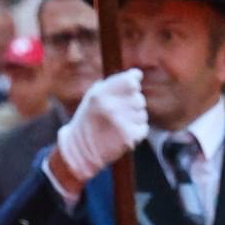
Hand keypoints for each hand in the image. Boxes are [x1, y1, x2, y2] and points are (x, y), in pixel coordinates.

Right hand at [53, 69, 147, 193]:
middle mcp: (111, 107)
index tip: (130, 89)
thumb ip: (113, 84)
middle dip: (133, 104)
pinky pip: (144, 128)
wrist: (80, 150)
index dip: (133, 85)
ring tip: (120, 124)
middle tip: (120, 113)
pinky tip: (124, 133)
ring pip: (142, 113)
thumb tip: (137, 74)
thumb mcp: (93, 96)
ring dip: (135, 118)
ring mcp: (121, 123)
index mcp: (101, 94)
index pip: (131, 82)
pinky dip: (137, 131)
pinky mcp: (128, 138)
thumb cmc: (89, 119)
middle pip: (139, 98)